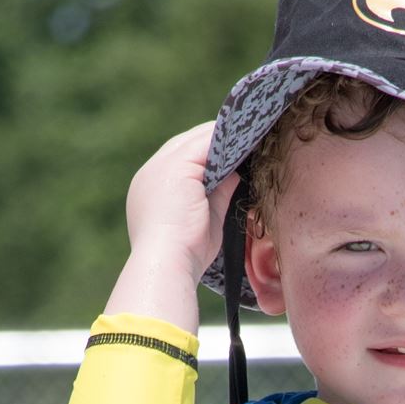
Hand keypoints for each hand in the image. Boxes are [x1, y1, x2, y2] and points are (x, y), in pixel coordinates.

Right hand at [104, 123, 238, 326]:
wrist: (166, 264)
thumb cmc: (186, 255)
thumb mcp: (206, 220)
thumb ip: (219, 193)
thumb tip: (237, 173)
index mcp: (152, 189)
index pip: (182, 160)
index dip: (208, 157)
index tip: (235, 157)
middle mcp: (151, 172)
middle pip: (188, 143)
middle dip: (218, 143)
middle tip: (249, 142)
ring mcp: (161, 165)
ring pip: (198, 139)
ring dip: (225, 140)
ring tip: (253, 141)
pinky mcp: (176, 164)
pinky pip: (206, 143)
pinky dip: (227, 144)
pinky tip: (248, 145)